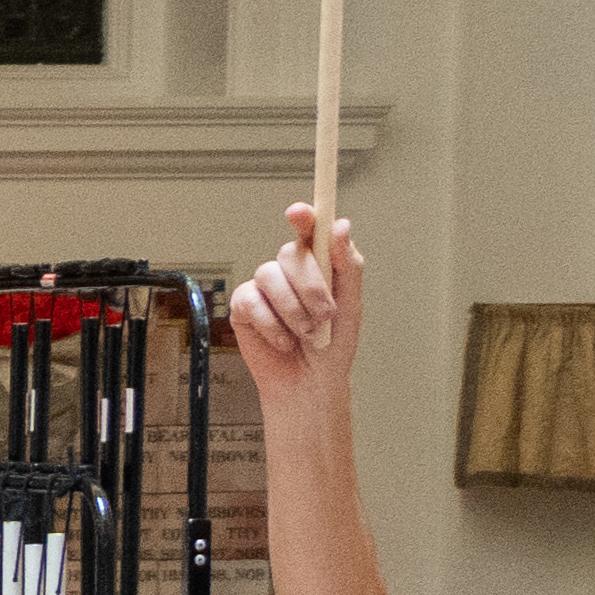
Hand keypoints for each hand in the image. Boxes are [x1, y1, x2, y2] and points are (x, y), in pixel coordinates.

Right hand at [225, 201, 359, 412]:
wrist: (310, 383)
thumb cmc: (333, 344)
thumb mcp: (351, 304)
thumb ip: (347, 264)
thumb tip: (340, 227)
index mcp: (318, 263)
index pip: (309, 229)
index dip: (304, 216)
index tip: (300, 212)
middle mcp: (289, 270)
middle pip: (291, 253)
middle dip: (311, 285)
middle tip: (326, 314)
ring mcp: (264, 287)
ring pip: (269, 275)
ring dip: (294, 309)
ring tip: (307, 333)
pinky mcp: (243, 307)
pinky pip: (253, 304)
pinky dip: (273, 326)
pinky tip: (284, 341)